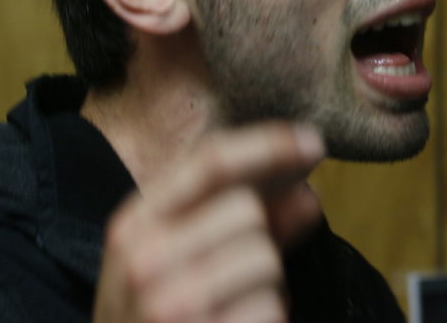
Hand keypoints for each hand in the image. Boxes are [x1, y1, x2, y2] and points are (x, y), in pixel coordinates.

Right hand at [92, 123, 324, 322]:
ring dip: (267, 284)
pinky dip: (266, 318)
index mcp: (133, 224)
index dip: (269, 145)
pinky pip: (269, 308)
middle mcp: (143, 258)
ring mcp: (169, 304)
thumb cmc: (158, 321)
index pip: (210, 161)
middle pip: (247, 210)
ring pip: (263, 257)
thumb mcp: (178, 262)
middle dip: (263, 238)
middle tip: (240, 275)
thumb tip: (305, 195)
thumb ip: (241, 222)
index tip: (313, 142)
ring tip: (234, 309)